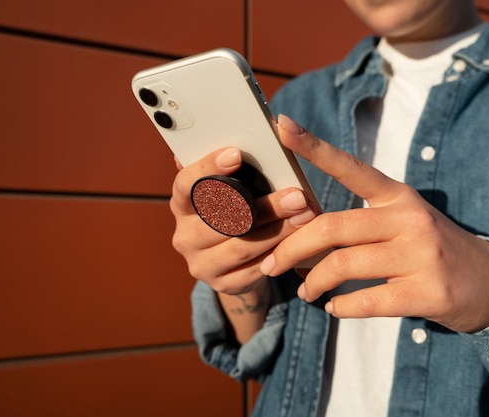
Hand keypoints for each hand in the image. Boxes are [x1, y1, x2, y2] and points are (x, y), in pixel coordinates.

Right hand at [170, 146, 316, 294]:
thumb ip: (234, 168)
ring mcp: (201, 264)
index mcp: (181, 205)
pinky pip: (254, 268)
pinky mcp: (223, 285)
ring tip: (306, 214)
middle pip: (222, 219)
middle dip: (265, 206)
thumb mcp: (229, 190)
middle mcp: (184, 236)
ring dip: (279, 229)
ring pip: (242, 245)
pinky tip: (301, 238)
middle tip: (297, 194)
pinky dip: (280, 251)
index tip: (236, 154)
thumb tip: (260, 124)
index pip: (185, 184)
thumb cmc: (235, 213)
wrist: (234, 265)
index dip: (208, 168)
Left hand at [260, 115, 488, 332]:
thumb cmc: (431, 248)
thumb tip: (303, 234)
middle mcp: (409, 218)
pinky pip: (368, 301)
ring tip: (304, 292)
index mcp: (397, 196)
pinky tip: (334, 307)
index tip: (281, 125)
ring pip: (344, 265)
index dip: (314, 146)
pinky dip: (341, 307)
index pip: (351, 166)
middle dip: (292, 248)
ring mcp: (421, 255)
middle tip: (273, 265)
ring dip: (313, 282)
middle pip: (332, 226)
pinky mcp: (428, 292)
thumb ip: (360, 221)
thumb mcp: (402, 220)